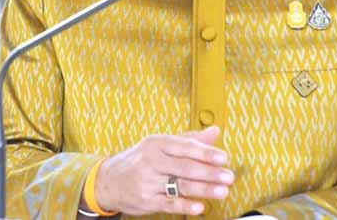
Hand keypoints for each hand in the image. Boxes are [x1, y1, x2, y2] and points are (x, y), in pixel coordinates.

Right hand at [94, 125, 233, 215]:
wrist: (109, 181)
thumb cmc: (139, 160)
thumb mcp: (160, 144)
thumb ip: (189, 139)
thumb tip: (215, 130)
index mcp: (156, 144)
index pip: (184, 147)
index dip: (205, 152)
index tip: (223, 158)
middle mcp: (151, 161)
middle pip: (184, 167)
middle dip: (209, 173)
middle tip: (228, 176)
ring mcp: (147, 182)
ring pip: (179, 186)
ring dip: (203, 190)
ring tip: (222, 191)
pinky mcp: (146, 200)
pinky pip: (169, 204)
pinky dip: (185, 206)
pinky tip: (200, 206)